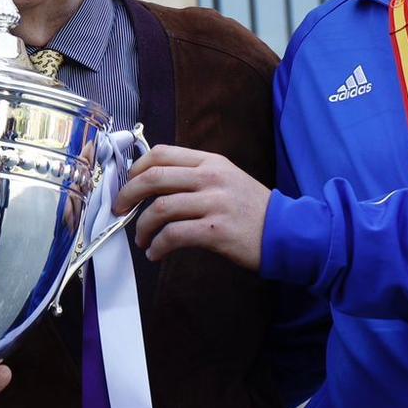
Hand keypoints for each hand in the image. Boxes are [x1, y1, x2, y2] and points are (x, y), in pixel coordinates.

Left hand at [113, 144, 272, 269]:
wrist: (287, 233)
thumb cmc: (252, 210)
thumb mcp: (227, 179)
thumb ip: (194, 176)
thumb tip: (153, 184)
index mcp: (211, 162)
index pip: (162, 154)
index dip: (136, 169)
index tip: (127, 186)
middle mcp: (211, 177)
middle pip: (153, 178)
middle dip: (128, 196)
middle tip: (120, 211)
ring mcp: (215, 203)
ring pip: (160, 209)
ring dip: (143, 228)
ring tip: (143, 240)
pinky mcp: (217, 230)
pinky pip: (174, 235)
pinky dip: (158, 246)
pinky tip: (157, 253)